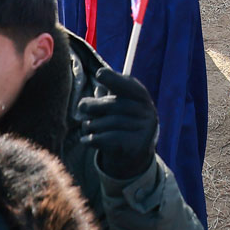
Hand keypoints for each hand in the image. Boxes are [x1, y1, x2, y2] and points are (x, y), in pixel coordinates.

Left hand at [77, 67, 159, 181]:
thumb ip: (105, 98)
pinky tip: (85, 140)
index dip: (114, 78)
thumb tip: (95, 92)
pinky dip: (93, 139)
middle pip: (115, 105)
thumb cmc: (119, 123)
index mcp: (142, 97)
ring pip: (109, 123)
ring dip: (91, 125)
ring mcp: (144, 129)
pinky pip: (109, 139)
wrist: (134, 154)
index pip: (129, 85)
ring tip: (86, 127)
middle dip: (94, 105)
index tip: (99, 74)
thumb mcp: (114, 107)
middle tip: (82, 107)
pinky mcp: (137, 146)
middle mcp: (147, 112)